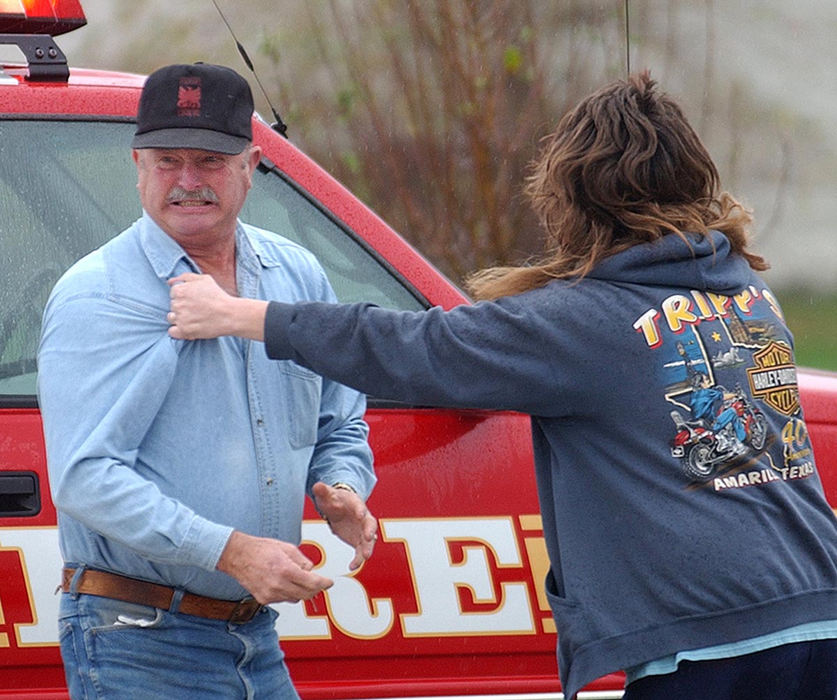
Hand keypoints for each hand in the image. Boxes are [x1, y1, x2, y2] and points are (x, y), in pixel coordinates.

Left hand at [167, 273, 266, 340]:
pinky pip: (172, 332)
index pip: (173, 293)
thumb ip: (185, 277)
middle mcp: (177, 304)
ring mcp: (180, 318)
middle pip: (173, 305)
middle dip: (182, 306)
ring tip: (194, 318)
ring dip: (179, 318)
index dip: (184, 296)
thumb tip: (170, 282)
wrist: (229, 314)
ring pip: (171, 318)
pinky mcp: (184, 331)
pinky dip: (178, 331)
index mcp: (179, 290)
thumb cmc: (218, 296)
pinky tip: (188, 327)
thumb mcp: (204, 279)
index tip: (194, 299)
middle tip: (197, 308)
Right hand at [217, 530, 332, 603]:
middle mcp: (278, 585)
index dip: (324, 584)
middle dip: (315, 588)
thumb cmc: (260, 549)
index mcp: (286, 570)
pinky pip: (284, 599)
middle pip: (306, 594)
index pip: (313, 583)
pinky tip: (284, 582)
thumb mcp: (287, 548)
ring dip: (301, 591)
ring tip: (295, 577)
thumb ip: (303, 561)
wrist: (239, 556)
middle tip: (318, 581)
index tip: (329, 582)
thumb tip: (312, 571)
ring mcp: (270, 594)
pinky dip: (288, 592)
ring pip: (295, 598)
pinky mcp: (264, 599)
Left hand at [312, 482, 377, 570]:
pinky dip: (358, 559)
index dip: (360, 510)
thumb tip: (317, 486)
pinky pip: (360, 551)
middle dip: (370, 531)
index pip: (360, 505)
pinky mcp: (359, 540)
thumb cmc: (334, 499)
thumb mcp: (327, 495)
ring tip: (364, 557)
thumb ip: (323, 491)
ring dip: (367, 548)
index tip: (360, 514)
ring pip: (369, 540)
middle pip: (370, 524)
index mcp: (355, 503)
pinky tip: (352, 567)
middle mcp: (363, 517)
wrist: (338, 506)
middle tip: (369, 538)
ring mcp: (362, 530)